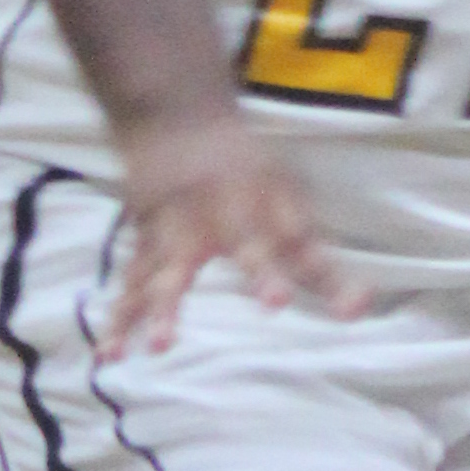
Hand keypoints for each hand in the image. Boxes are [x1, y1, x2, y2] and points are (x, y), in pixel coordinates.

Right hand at [107, 111, 367, 348]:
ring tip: (157, 348)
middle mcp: (212, 216)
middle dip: (237, 280)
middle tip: (256, 307)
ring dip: (158, 310)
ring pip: (164, 272)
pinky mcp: (142, 245)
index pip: (280, 242)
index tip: (281, 301)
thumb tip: (359, 309)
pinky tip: (110, 353)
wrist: (173, 117)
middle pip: (228, 251)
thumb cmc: (242, 170)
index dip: (278, 270)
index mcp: (252, 202)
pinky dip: (119, 319)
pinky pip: (129, 288)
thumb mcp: (286, 199)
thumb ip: (316, 261)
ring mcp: (170, 231)